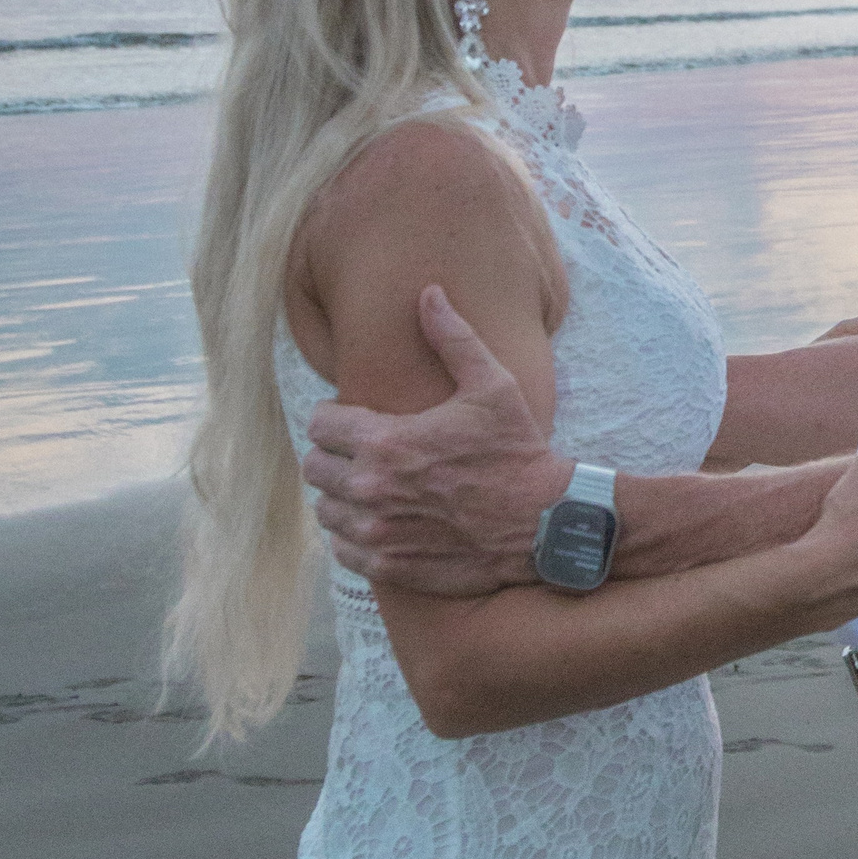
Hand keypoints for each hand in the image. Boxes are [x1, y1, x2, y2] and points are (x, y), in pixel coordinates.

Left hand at [302, 287, 568, 595]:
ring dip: (343, 497)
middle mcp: (370, 489)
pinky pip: (342, 550)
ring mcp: (376, 532)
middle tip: (365, 453)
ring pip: (325, 510)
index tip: (357, 420)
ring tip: (374, 487)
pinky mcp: (387, 565)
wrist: (543, 521)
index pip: (319, 425)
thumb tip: (429, 293)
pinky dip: (353, 536)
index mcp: (385, 442)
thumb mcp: (492, 385)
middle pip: (314, 468)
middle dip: (334, 456)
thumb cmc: (516, 449)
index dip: (337, 418)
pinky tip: (382, 520)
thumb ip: (452, 338)